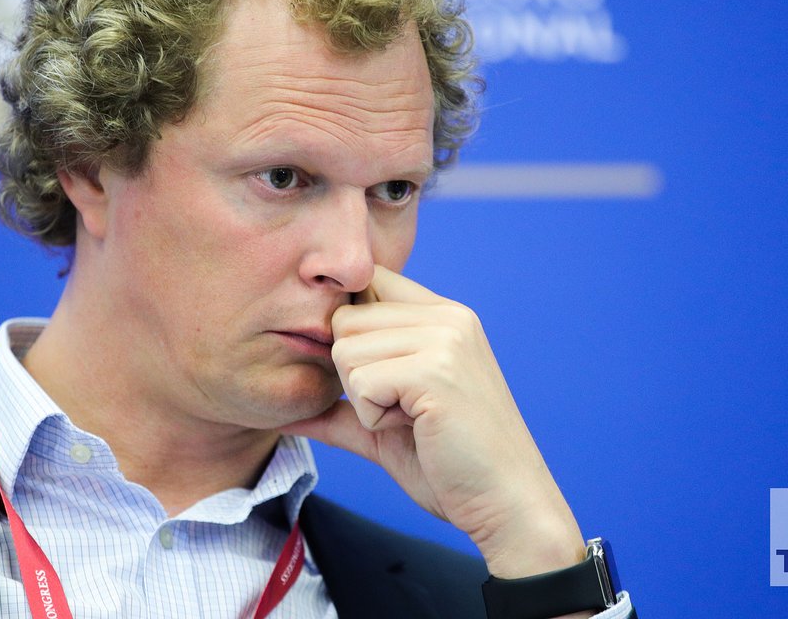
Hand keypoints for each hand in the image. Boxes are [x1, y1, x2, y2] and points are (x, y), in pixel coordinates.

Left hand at [282, 265, 586, 578]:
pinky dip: (375, 417)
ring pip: (346, 350)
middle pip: (345, 320)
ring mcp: (444, 339)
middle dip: (355, 376)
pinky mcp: (435, 370)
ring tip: (411, 419)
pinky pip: (361, 383)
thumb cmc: (451, 467)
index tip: (374, 378)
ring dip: (365, 399)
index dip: (353, 332)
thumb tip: (280, 413)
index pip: (368, 283)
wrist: (507, 505)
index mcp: (442, 316)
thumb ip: (339, 408)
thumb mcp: (385, 426)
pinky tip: (415, 429)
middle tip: (400, 408)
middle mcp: (447, 316)